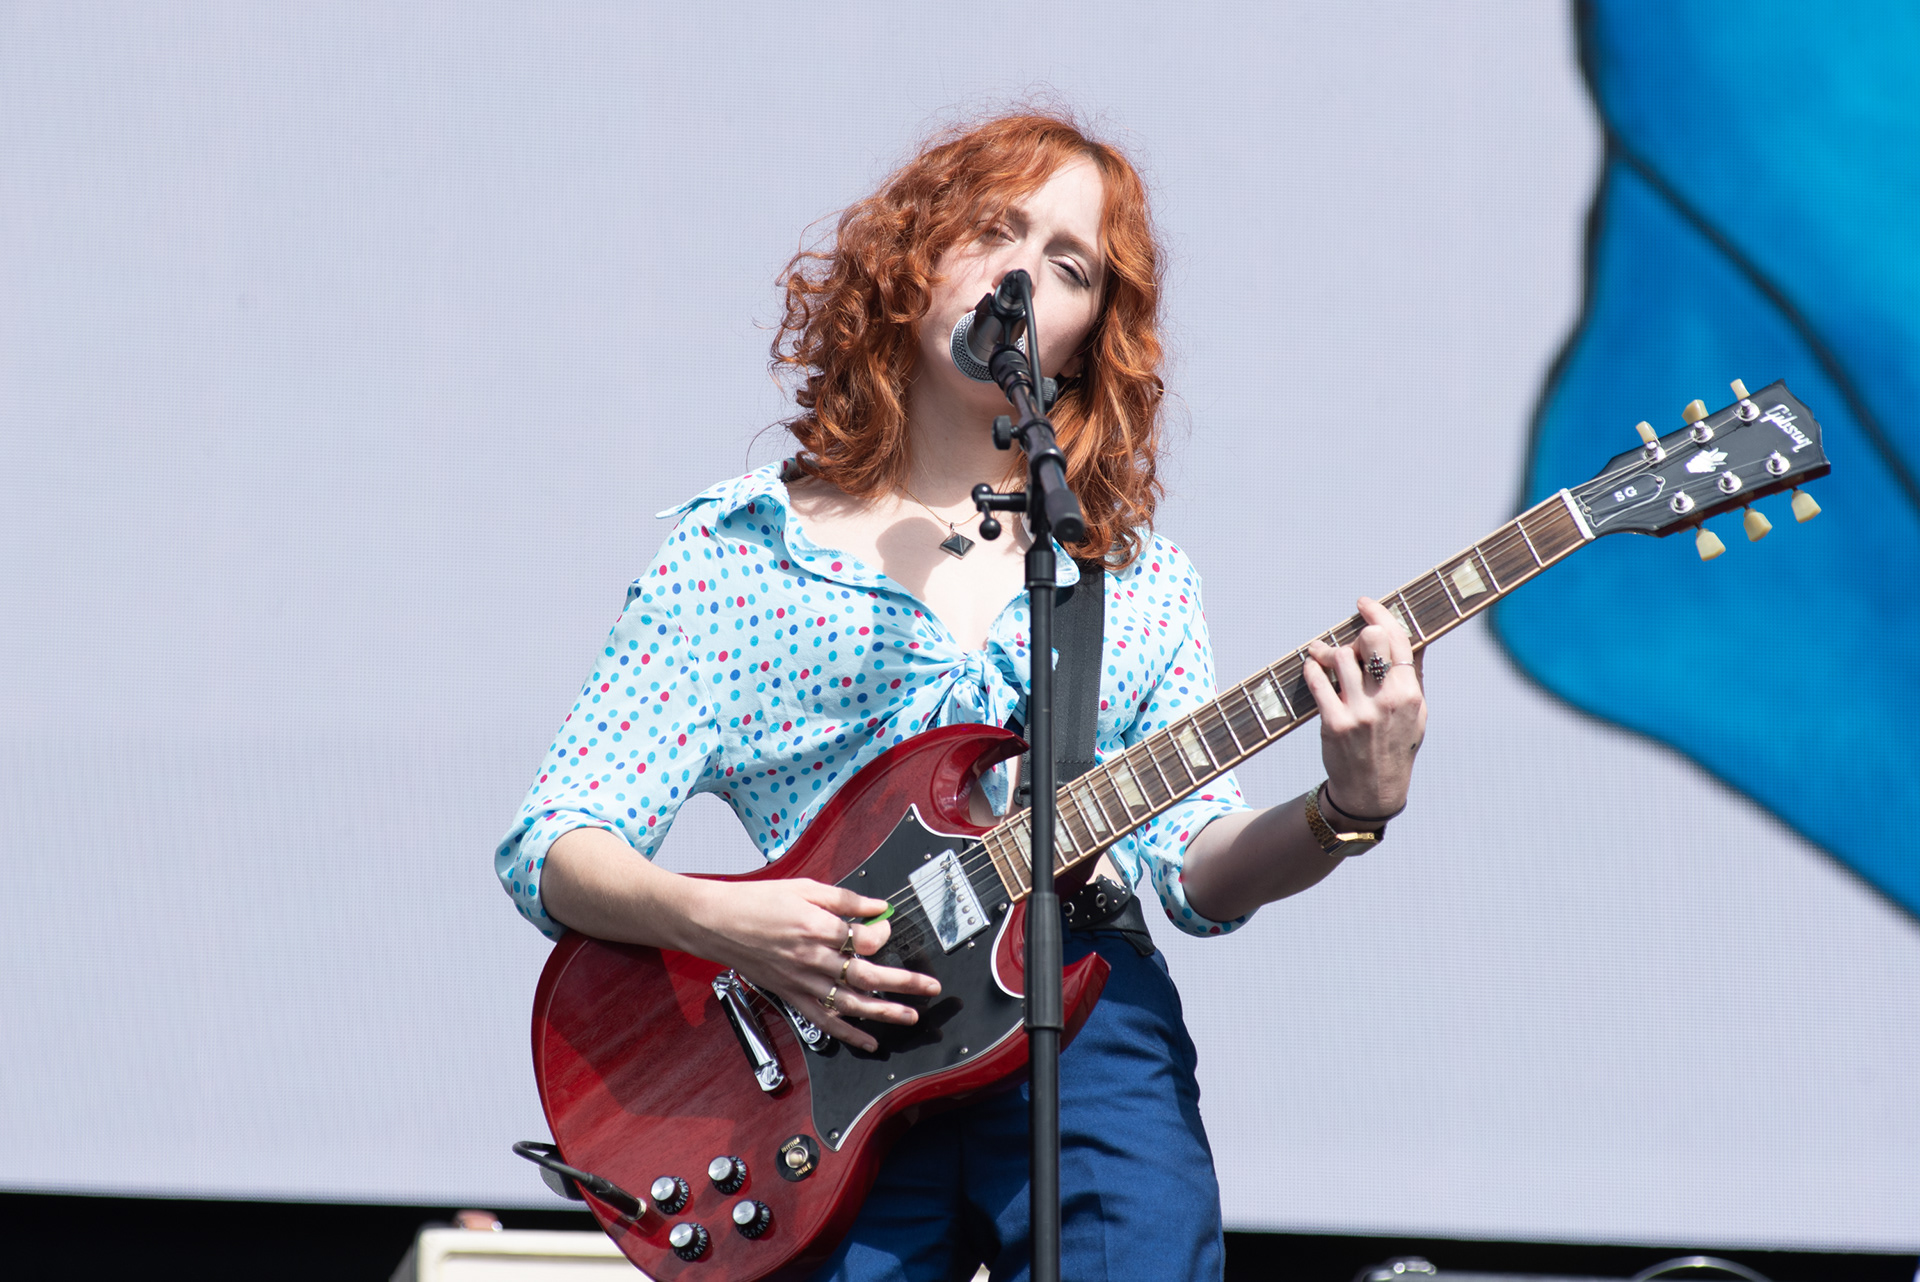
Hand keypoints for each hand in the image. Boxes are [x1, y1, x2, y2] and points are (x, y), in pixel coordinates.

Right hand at [691, 878, 940, 1052]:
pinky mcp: (791, 995)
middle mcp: (813, 958)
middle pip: (867, 976)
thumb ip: (845, 899)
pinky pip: (824, 1020)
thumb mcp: (805, 887)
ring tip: (910, 1016)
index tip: (888, 929)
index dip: (884, 935)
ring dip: (884, 1012)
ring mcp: (802, 981)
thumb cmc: (758, 901)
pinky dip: (848, 1034)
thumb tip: (878, 906)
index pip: (865, 939)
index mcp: (818, 926)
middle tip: (930, 987)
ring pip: (850, 1004)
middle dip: (903, 983)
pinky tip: (868, 1041)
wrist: (716, 922)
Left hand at [1301, 597, 1426, 823]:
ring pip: (1339, 657)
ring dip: (1327, 650)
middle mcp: (1387, 700)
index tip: (1362, 603)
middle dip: (1357, 632)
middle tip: (1350, 638)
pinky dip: (1312, 667)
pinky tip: (1312, 666)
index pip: (1397, 640)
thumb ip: (1413, 675)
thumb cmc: (1395, 745)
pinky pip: (1317, 681)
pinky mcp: (1334, 723)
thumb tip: (1413, 637)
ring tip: (1321, 653)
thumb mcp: (1416, 713)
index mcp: (1410, 693)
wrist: (1373, 791)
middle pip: (1369, 641)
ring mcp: (1359, 712)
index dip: (1378, 614)